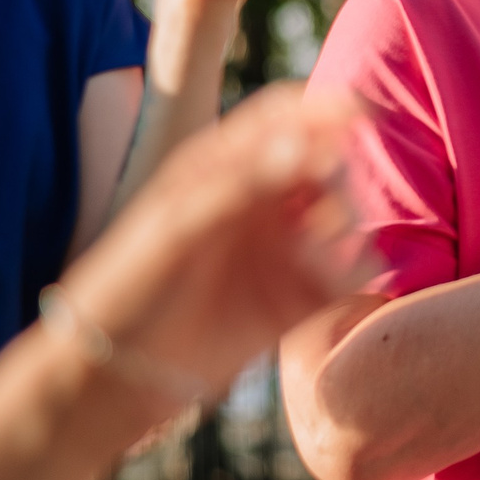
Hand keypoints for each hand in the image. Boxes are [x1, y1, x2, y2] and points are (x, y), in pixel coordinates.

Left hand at [56, 85, 373, 402]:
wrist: (115, 371)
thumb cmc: (129, 285)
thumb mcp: (175, 225)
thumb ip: (241, 185)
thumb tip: (304, 146)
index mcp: (222, 167)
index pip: (284, 118)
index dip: (325, 109)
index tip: (363, 114)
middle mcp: (258, 201)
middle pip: (325, 164)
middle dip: (337, 179)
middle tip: (326, 211)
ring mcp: (280, 249)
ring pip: (343, 217)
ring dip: (346, 228)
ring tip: (314, 263)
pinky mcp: (296, 299)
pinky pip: (346, 275)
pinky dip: (356, 272)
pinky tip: (339, 285)